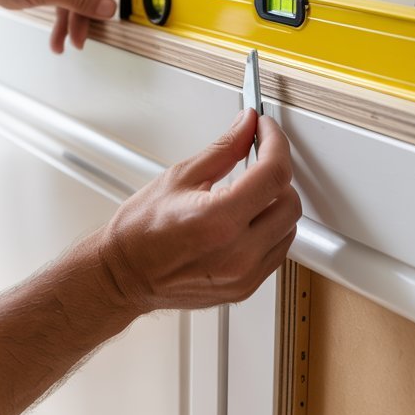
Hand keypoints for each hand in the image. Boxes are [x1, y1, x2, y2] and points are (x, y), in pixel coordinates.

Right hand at [95, 109, 300, 313]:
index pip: (274, 174)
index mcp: (219, 220)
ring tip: (246, 194)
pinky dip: (269, 230)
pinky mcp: (246, 288)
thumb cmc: (138, 233)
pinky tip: (245, 221)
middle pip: (290, 201)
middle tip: (256, 160)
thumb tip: (245, 126)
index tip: (267, 130)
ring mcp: (244, 275)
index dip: (276, 143)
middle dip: (276, 174)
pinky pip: (277, 252)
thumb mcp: (179, 177)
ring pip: (289, 228)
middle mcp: (238, 253)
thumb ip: (223, 149)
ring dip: (275, 203)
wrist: (123, 276)